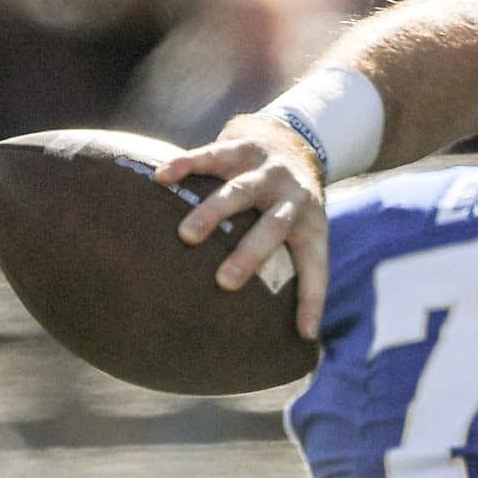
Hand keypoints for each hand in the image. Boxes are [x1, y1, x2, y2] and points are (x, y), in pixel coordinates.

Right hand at [155, 113, 331, 337]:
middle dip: (250, 254)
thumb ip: (298, 276)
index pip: (316, 266)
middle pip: (274, 227)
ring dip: (215, 212)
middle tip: (224, 282)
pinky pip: (212, 155)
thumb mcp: (307, 233)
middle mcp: (291, 198)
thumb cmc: (292, 205)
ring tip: (187, 236)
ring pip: (241, 190)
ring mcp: (266, 170)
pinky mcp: (241, 147)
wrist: (297, 140)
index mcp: (310, 225)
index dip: (313, 300)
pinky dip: (187, 165)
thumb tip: (304, 337)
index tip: (305, 333)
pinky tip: (161, 178)